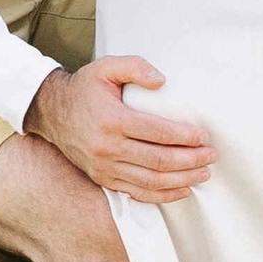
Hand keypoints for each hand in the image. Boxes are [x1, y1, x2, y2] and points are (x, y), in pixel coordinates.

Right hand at [24, 55, 212, 201]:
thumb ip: (135, 66)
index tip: (204, 136)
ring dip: (182, 180)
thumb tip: (162, 80)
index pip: (158, 133)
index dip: (185, 136)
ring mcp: (105, 167)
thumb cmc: (84, 88)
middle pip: (159, 160)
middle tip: (211, 156)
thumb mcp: (105, 67)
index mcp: (112, 119)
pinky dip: (163, 195)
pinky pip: (137, 193)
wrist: (51, 111)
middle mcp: (108, 147)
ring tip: (204, 173)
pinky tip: (182, 189)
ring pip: (151, 181)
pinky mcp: (103, 179)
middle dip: (191, 160)